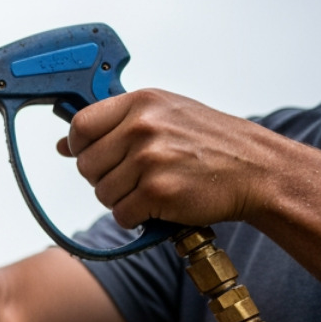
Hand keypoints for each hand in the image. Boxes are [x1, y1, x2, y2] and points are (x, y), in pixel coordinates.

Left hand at [60, 89, 283, 229]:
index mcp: (141, 103)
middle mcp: (142, 128)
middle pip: (86, 165)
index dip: (81, 146)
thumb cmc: (209, 141)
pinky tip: (161, 204)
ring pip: (102, 193)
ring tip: (153, 187)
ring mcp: (150, 160)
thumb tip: (63, 144)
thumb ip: (113, 124)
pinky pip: (121, 215)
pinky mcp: (158, 193)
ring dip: (122, 199)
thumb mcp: (164, 115)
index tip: (95, 153)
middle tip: (137, 175)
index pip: (80, 126)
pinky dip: (137, 217)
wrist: (257, 169)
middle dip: (104, 177)